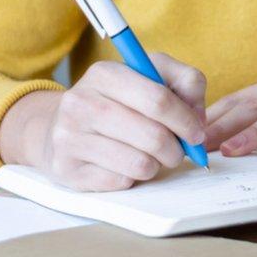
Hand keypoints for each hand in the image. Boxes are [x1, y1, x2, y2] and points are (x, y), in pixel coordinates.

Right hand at [0, 55, 206, 190]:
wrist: (59, 127)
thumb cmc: (117, 101)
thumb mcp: (150, 76)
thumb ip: (185, 82)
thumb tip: (198, 117)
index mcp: (103, 74)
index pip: (158, 99)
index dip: (186, 120)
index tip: (197, 132)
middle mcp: (80, 103)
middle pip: (152, 135)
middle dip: (176, 148)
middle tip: (178, 151)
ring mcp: (69, 138)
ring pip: (139, 163)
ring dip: (156, 165)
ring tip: (152, 156)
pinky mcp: (67, 170)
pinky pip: (120, 182)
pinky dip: (132, 177)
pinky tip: (125, 165)